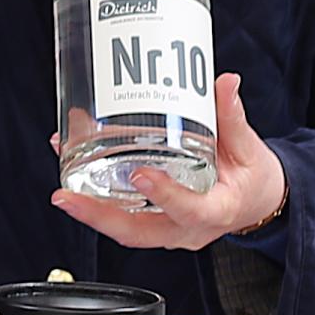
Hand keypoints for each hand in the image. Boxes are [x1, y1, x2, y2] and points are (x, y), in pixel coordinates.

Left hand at [53, 73, 288, 250]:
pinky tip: (74, 171)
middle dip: (97, 216)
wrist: (254, 201)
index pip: (190, 210)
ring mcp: (167, 230)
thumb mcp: (248, 149)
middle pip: (137, 232)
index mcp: (216, 211)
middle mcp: (186, 228)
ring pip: (123, 228)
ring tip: (60, 186)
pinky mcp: (153, 221)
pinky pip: (121, 216)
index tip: (142, 174)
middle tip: (66, 196)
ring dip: (89, 209)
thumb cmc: (251, 179)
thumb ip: (231, 117)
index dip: (165, 194)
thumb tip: (225, 82)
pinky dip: (96, 199)